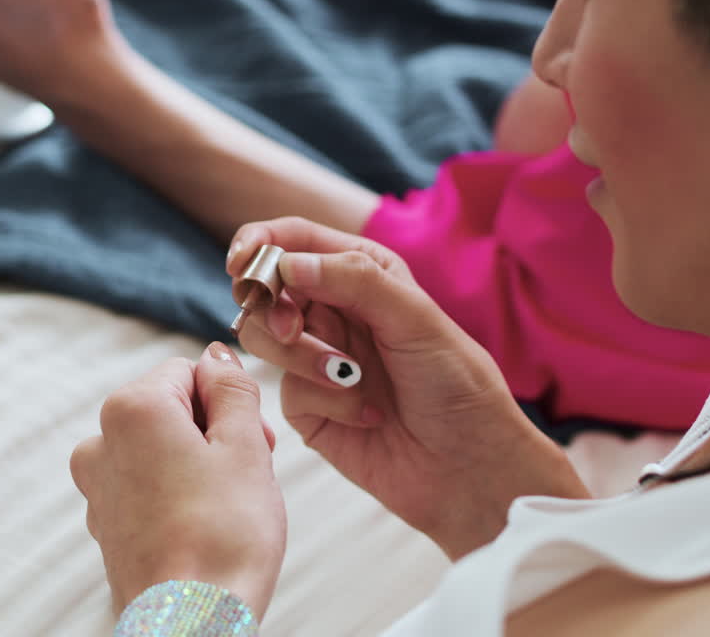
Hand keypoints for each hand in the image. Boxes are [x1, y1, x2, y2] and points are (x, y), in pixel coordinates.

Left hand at [71, 343, 285, 618]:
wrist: (192, 622)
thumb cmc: (224, 537)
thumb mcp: (247, 446)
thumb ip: (233, 389)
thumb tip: (218, 357)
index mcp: (131, 409)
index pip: (189, 371)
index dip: (229, 400)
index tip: (254, 439)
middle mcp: (100, 441)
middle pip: (171, 409)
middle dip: (215, 431)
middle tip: (251, 473)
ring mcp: (98, 486)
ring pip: (161, 449)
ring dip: (199, 464)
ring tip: (230, 505)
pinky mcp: (105, 524)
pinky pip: (148, 488)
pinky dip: (178, 496)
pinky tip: (206, 526)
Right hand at [227, 218, 586, 558]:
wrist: (468, 468)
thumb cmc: (458, 385)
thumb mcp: (416, 318)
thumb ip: (354, 280)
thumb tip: (286, 263)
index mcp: (362, 273)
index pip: (293, 241)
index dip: (258, 244)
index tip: (241, 264)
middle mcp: (334, 310)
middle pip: (265, 289)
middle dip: (274, 308)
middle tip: (293, 330)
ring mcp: (316, 358)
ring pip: (263, 337)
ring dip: (303, 357)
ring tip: (350, 378)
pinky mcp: (307, 405)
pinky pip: (287, 388)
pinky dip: (328, 399)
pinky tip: (369, 415)